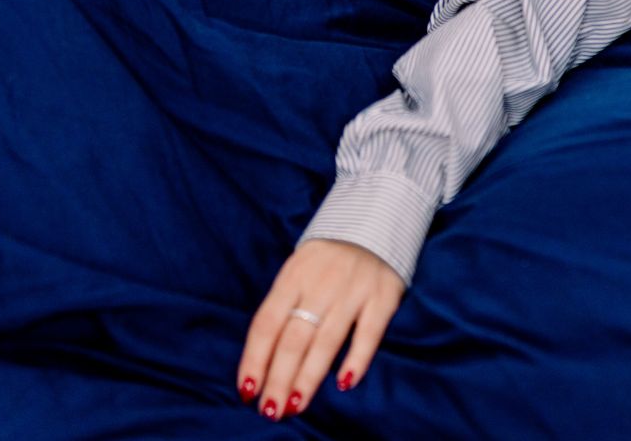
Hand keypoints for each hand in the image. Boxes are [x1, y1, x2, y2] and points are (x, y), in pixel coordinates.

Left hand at [237, 237, 404, 420]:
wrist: (374, 221)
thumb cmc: (326, 258)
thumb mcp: (297, 271)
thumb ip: (284, 306)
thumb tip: (264, 357)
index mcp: (293, 276)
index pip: (266, 323)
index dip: (255, 359)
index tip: (247, 390)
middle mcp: (320, 283)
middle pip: (294, 338)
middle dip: (279, 377)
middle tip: (271, 410)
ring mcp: (352, 290)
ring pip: (326, 341)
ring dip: (309, 377)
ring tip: (295, 404)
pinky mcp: (383, 297)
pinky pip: (368, 334)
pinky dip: (357, 359)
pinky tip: (344, 383)